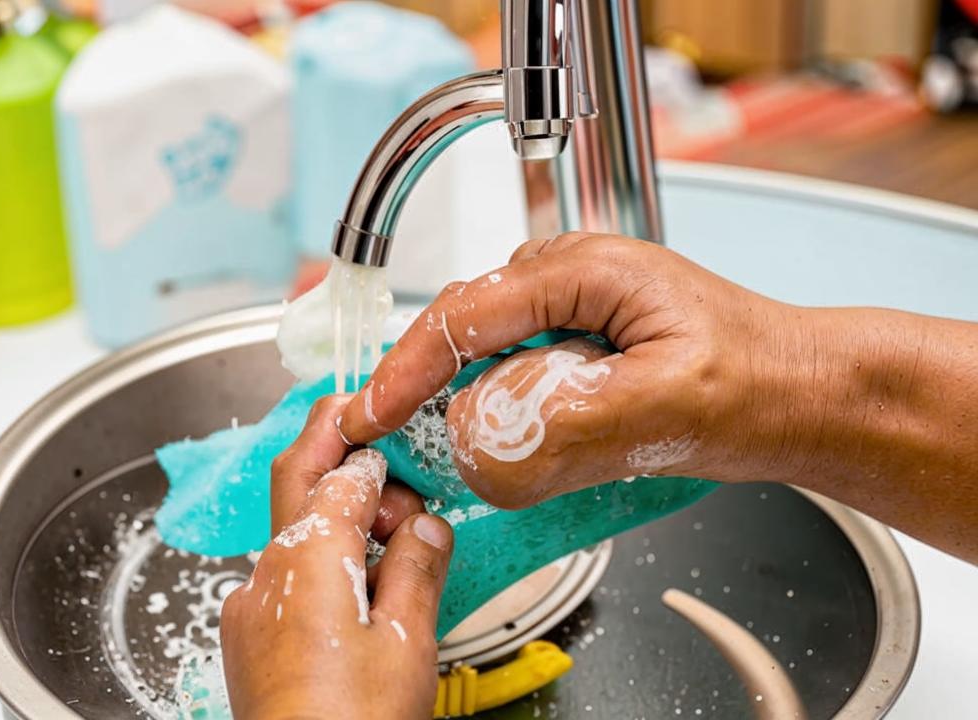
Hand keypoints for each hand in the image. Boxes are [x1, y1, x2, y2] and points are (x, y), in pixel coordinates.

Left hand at [221, 396, 455, 719]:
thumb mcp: (408, 642)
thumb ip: (416, 569)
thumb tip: (426, 527)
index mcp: (308, 557)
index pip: (345, 474)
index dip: (379, 456)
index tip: (405, 449)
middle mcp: (267, 570)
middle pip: (297, 479)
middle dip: (331, 447)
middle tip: (367, 430)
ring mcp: (250, 603)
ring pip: (291, 530)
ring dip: (333, 516)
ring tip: (387, 544)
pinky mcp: (247, 634)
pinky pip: (282, 574)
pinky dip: (316, 560)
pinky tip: (354, 589)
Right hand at [338, 232, 811, 507]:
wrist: (802, 396)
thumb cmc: (758, 383)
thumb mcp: (669, 407)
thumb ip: (571, 425)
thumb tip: (481, 449)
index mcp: (582, 268)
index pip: (462, 315)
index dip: (404, 372)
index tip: (366, 421)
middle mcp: (563, 280)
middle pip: (461, 337)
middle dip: (427, 398)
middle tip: (401, 458)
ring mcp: (564, 313)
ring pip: (482, 365)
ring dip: (473, 417)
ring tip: (491, 468)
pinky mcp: (570, 348)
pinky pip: (511, 385)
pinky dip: (503, 425)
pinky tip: (526, 458)